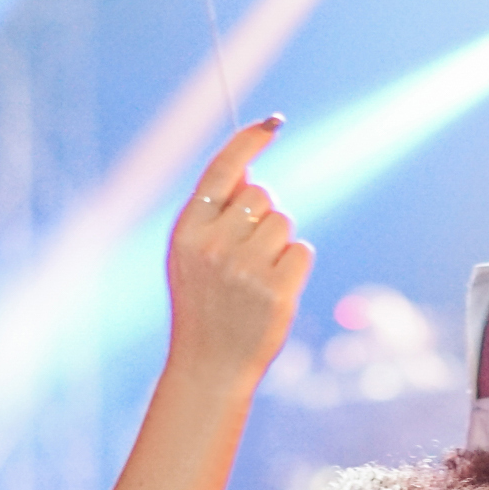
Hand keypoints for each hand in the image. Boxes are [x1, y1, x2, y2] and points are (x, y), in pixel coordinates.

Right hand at [166, 119, 313, 390]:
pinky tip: (274, 290)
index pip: (222, 169)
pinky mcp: (276, 291)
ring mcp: (246, 269)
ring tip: (257, 277)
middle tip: (247, 254)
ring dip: (279, 243)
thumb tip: (249, 166)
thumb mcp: (190, 256)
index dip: (248, 140)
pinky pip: (302, 250)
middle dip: (262, 215)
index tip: (271, 123)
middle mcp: (214, 246)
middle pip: (261, 195)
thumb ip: (213, 214)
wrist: (209, 366)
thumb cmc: (204, 305)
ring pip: (283, 222)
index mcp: (187, 231)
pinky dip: (295, 265)